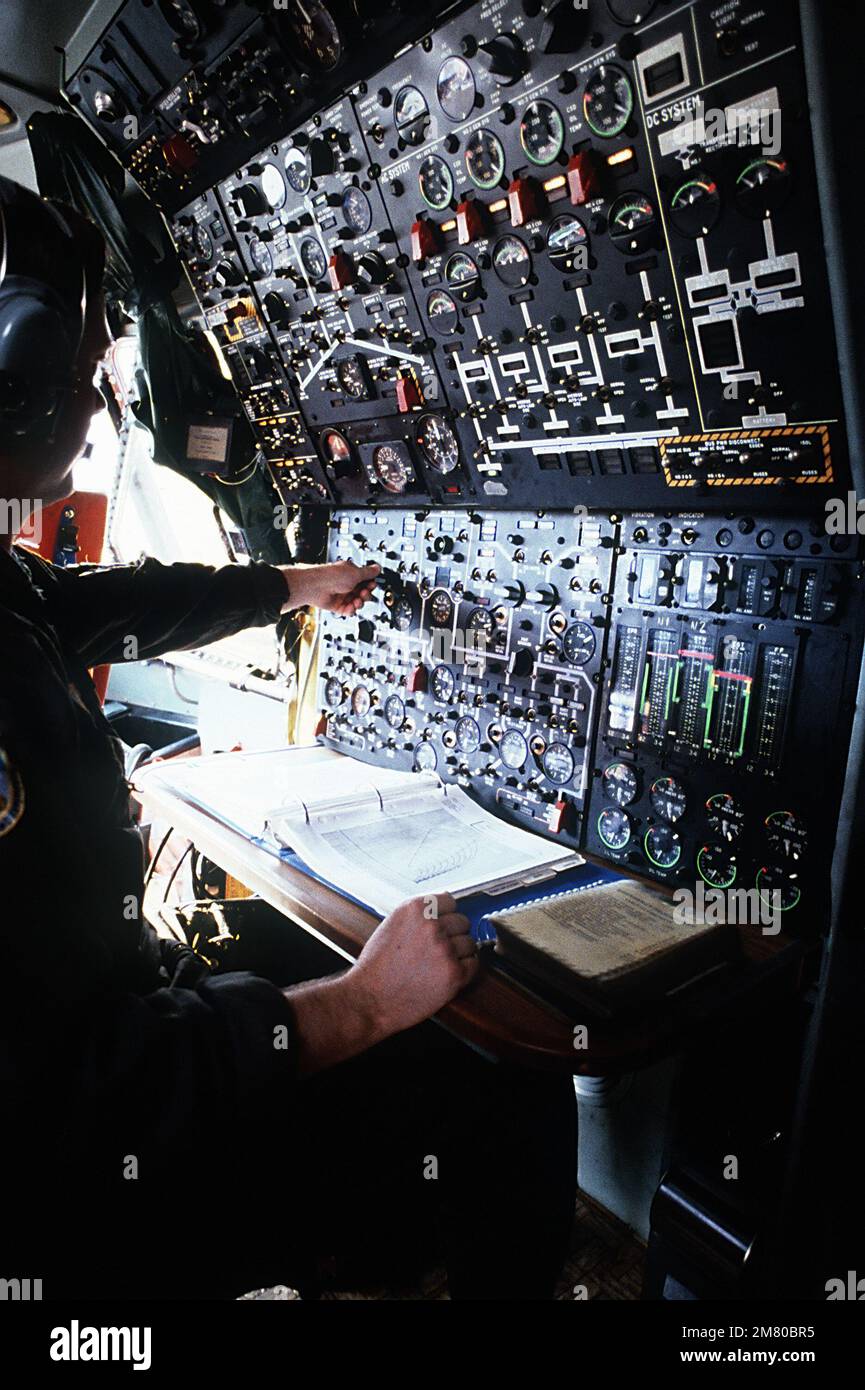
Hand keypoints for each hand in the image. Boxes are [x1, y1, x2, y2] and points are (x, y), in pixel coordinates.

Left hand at [278, 560, 380, 614]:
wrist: (315, 586)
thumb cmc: (331, 576)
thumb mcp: (355, 573)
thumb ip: (368, 572)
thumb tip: (377, 568)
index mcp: (351, 573)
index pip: (366, 580)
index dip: (370, 584)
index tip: (372, 585)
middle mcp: (346, 584)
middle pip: (362, 593)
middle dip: (365, 594)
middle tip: (363, 593)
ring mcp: (341, 595)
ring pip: (356, 602)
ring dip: (359, 603)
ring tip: (356, 601)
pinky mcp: (337, 605)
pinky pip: (348, 610)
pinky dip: (351, 610)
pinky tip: (351, 607)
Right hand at [349, 893, 479, 1037]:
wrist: (369, 999)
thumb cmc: (376, 967)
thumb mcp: (392, 925)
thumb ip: (418, 915)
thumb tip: (442, 908)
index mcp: (415, 909)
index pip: (449, 901)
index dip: (446, 915)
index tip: (442, 925)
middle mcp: (432, 926)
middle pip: (463, 921)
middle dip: (453, 935)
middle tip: (438, 949)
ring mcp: (445, 949)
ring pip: (470, 943)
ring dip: (459, 954)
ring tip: (438, 965)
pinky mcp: (454, 974)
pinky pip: (474, 965)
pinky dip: (465, 971)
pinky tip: (446, 975)